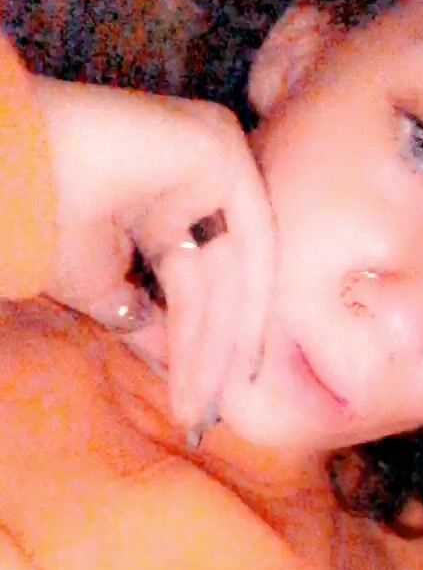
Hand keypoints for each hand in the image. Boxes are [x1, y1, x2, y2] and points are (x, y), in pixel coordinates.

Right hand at [33, 76, 275, 431]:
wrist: (12, 175)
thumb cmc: (41, 224)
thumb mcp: (105, 290)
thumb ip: (150, 323)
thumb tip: (177, 368)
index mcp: (170, 200)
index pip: (198, 286)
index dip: (196, 354)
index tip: (191, 412)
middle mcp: (200, 178)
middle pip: (217, 286)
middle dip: (207, 361)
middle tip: (196, 421)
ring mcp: (216, 159)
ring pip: (231, 275)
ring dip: (214, 349)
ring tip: (197, 407)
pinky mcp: (223, 147)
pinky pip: (251, 243)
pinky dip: (245, 308)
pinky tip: (233, 366)